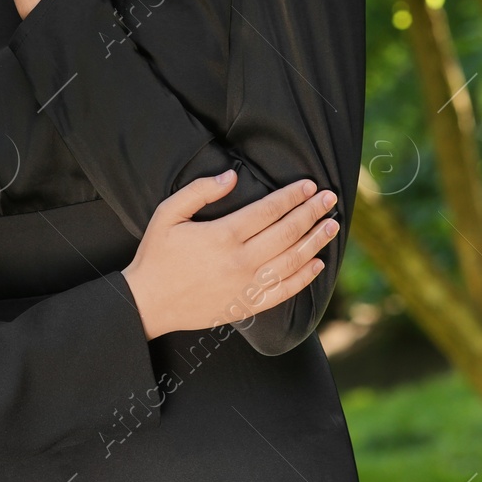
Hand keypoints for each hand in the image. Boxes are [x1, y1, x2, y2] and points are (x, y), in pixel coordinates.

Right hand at [121, 171, 338, 338]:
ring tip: (332, 226)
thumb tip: (231, 176)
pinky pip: (283, 292)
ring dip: (315, 241)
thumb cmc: (157, 255)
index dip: (292, 196)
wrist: (149, 303)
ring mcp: (246, 286)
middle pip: (286, 232)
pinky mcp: (246, 305)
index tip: (309, 185)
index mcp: (222, 235)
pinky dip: (304, 278)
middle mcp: (240, 261)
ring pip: (291, 261)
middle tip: (330, 198)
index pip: (268, 210)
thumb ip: (199, 191)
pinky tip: (317, 264)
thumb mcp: (168, 214)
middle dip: (311, 213)